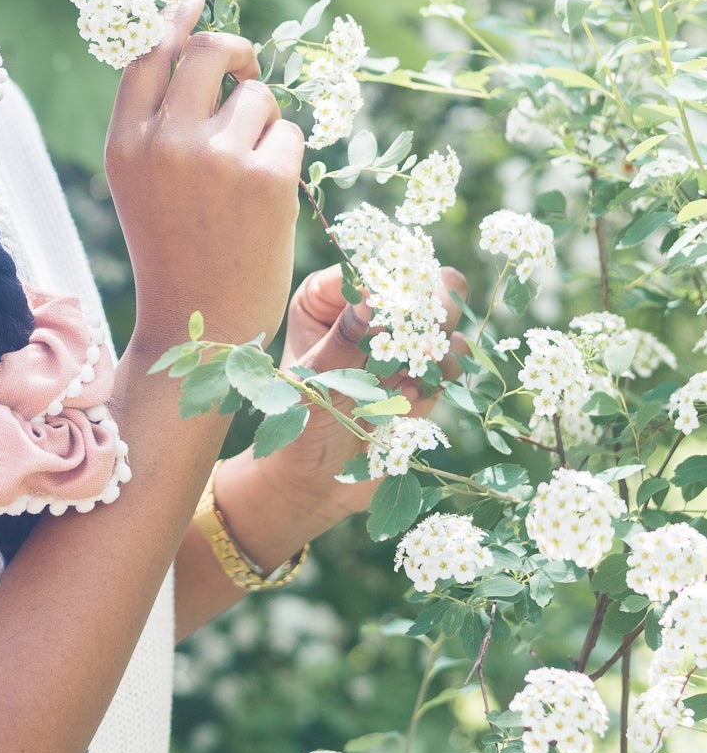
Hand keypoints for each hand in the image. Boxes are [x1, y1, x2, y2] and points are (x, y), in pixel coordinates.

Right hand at [106, 0, 304, 357]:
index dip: (174, 21)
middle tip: (246, 72)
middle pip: (209, 49)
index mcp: (123, 145)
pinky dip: (286, 158)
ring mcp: (215, 158)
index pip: (148, 55)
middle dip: (235, 52)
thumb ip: (155, 122)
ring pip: (257, 96)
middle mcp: (163, 143)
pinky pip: (288, 132)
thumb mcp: (141, 184)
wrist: (201, 330)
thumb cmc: (175, 252)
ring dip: (263, 125)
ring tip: (246, 181)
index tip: (192, 0)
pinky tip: (266, 202)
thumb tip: (194, 43)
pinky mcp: (266, 178)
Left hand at [260, 262, 467, 529]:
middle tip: (418, 332)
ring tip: (411, 369)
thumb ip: (341, 342)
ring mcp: (401, 341)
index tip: (387, 313)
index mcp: (326, 299)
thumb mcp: (312, 382)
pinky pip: (453, 355)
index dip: (385, 285)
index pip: (365, 271)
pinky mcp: (427, 373)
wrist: (319, 481)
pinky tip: (414, 394)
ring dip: (437, 336)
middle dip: (426, 303)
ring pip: (444, 312)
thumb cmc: (298, 425)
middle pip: (416, 280)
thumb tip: (368, 298)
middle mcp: (368, 312)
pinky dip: (443, 370)